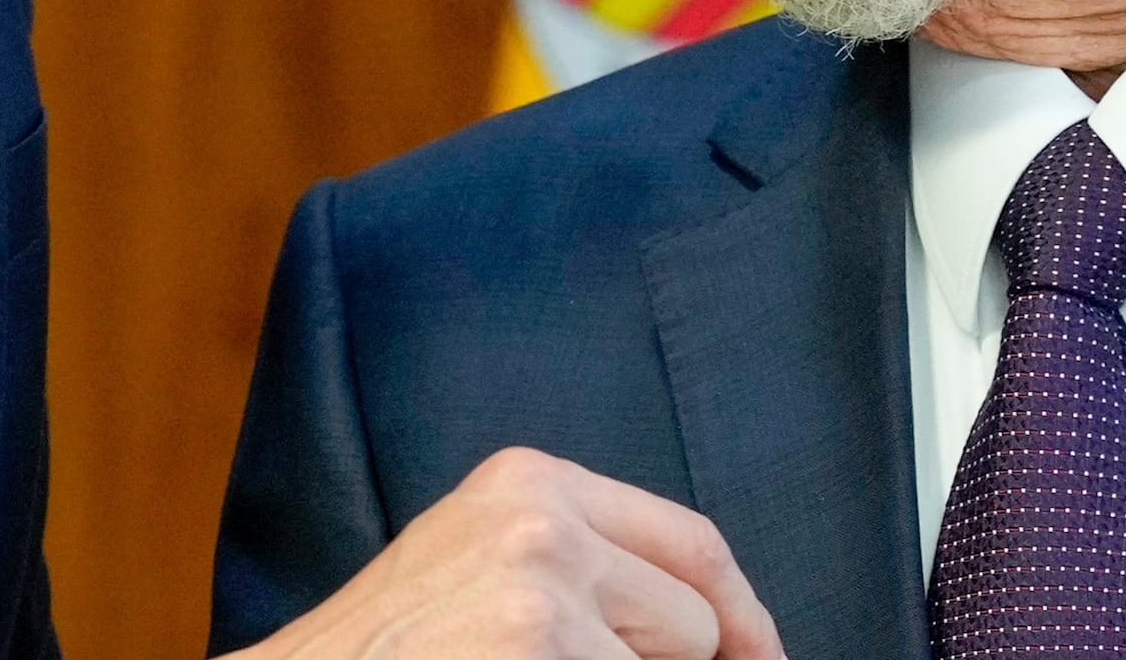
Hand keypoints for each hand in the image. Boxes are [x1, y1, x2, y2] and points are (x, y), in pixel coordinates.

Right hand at [238, 447, 783, 659]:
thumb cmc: (384, 649)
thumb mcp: (476, 560)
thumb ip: (581, 561)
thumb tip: (716, 632)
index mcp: (529, 482)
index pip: (691, 543)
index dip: (741, 616)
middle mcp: (540, 524)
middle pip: (690, 618)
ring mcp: (539, 597)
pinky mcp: (536, 655)